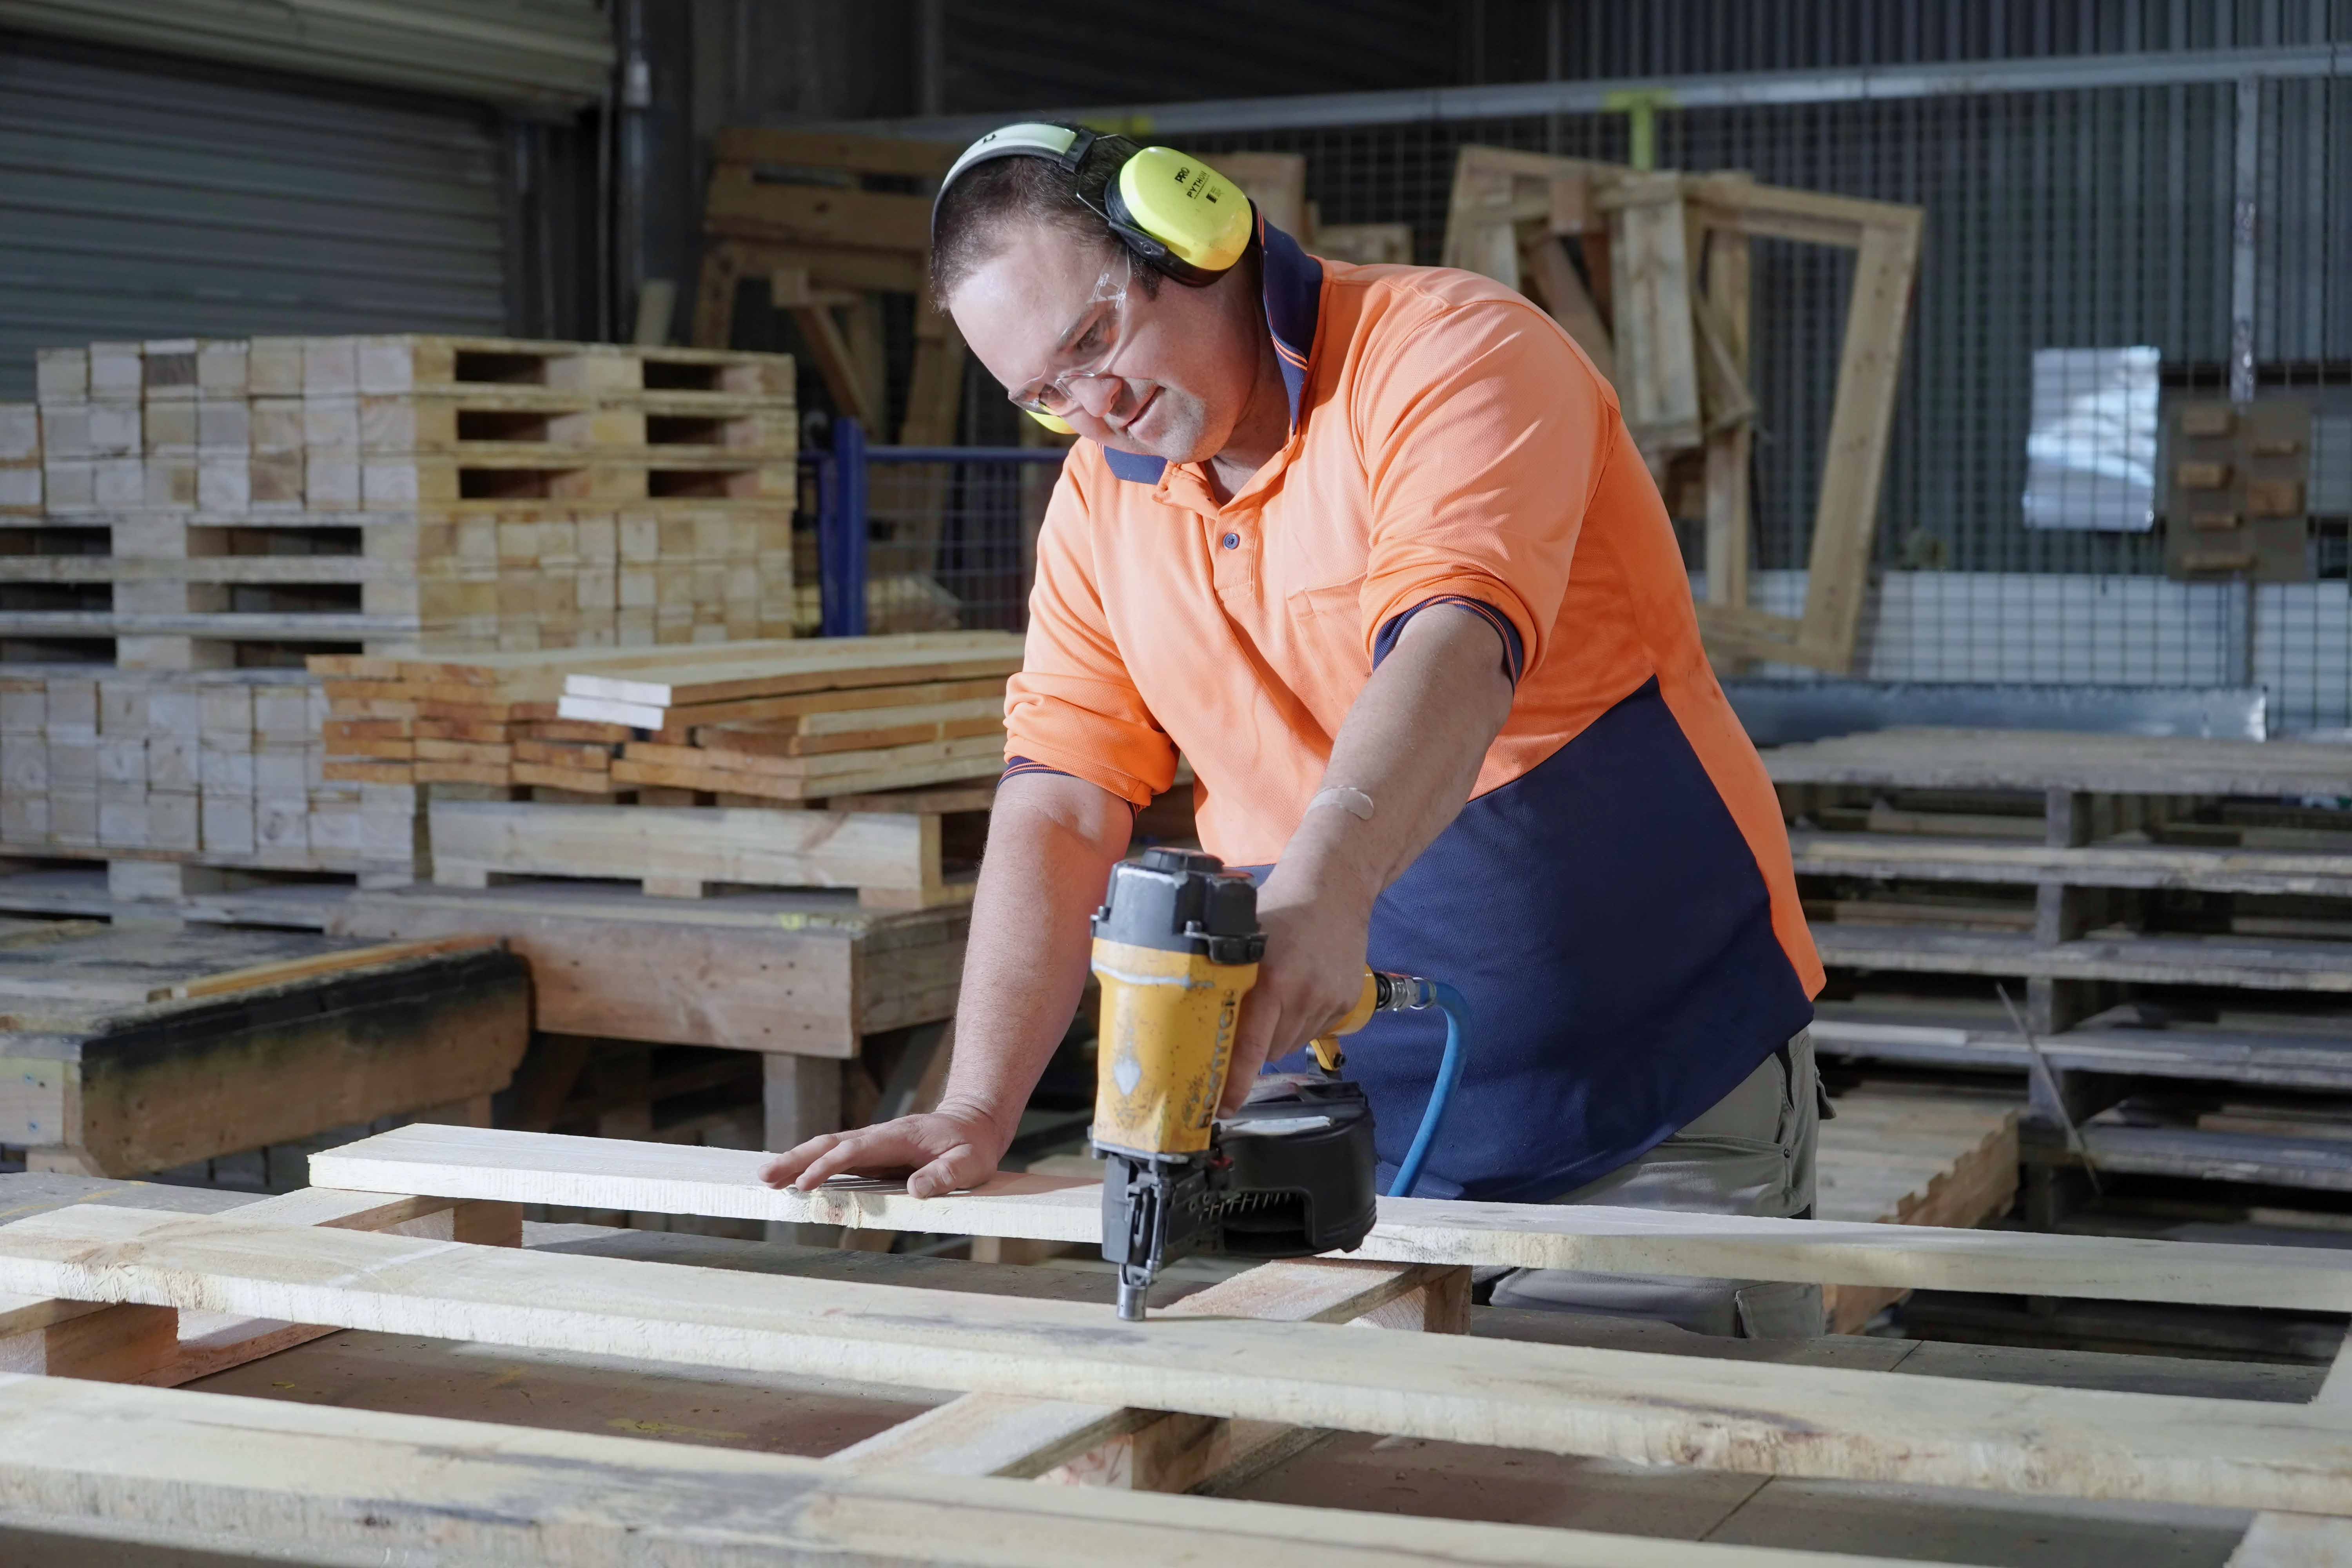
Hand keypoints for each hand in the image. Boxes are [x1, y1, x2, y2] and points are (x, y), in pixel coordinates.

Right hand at [757, 1100, 1011, 1198]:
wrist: (972, 1123)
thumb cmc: (971, 1147)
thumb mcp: (969, 1164)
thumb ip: (945, 1176)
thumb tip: (916, 1190)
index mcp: (897, 1137)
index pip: (855, 1150)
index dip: (828, 1165)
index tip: (805, 1182)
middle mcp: (878, 1137)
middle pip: (830, 1143)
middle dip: (797, 1158)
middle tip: (766, 1176)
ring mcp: (871, 1144)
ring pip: (827, 1148)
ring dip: (796, 1161)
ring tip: (767, 1178)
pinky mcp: (870, 1154)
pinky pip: (835, 1158)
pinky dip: (811, 1165)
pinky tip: (792, 1178)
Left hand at [1220, 871, 1372, 1112]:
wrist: (1335, 889)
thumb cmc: (1281, 909)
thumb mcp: (1243, 940)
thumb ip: (1224, 979)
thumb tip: (1190, 1019)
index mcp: (1272, 981)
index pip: (1250, 1047)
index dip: (1235, 1082)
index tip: (1222, 1106)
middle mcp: (1303, 996)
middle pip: (1270, 1051)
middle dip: (1253, 1047)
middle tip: (1244, 1022)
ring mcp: (1328, 1001)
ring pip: (1292, 1044)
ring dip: (1277, 1034)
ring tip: (1276, 996)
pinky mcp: (1345, 1003)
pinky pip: (1314, 1031)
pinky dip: (1301, 1022)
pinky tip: (1300, 990)